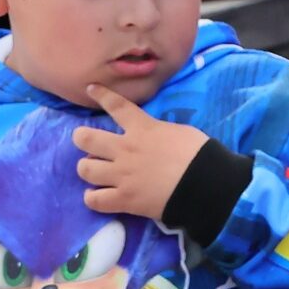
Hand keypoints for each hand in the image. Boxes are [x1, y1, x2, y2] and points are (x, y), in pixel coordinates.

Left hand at [74, 85, 210, 222]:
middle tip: (88, 143)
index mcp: (142, 129)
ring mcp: (122, 175)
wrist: (207, 184)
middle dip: (82, 138)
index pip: (116, 105)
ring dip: (88, 169)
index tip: (91, 89)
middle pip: (85, 138)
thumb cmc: (201, 154)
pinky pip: (94, 200)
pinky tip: (99, 195)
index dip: (101, 95)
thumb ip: (160, 132)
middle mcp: (125, 149)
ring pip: (84, 169)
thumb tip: (154, 137)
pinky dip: (94, 198)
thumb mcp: (181, 132)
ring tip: (96, 172)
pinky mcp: (124, 199)